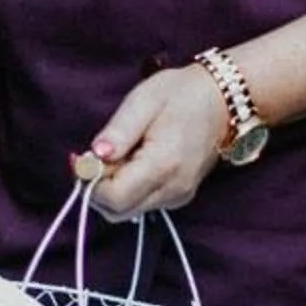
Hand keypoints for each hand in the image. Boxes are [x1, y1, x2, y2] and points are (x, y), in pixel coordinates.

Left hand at [80, 64, 227, 218]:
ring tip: (118, 154)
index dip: (89, 182)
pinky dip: (128, 189)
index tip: (81, 157)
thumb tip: (94, 156)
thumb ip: (118, 131)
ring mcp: (178, 196)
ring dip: (112, 190)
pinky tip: (133, 162)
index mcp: (163, 165)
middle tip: (94, 157)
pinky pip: (142, 204)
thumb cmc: (182, 94)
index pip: (113, 198)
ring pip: (128, 211)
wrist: (223, 100)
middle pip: (117, 211)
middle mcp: (172, 189)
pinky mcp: (180, 196)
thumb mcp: (144, 101)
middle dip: (97, 189)